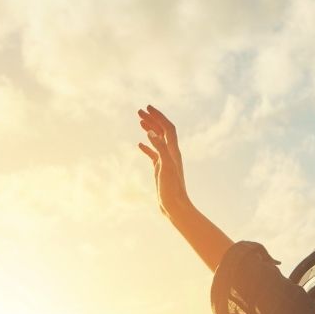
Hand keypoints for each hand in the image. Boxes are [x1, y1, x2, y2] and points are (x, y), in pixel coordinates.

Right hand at [137, 105, 190, 221]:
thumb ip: (160, 148)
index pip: (168, 128)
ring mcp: (166, 161)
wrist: (175, 205)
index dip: (159, 116)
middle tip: (139, 111)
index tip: (147, 107)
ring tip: (139, 121)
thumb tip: (151, 131)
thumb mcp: (165, 166)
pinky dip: (147, 146)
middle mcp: (171, 153)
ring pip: (158, 140)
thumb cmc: (171, 188)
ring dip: (150, 129)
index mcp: (173, 151)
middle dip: (152, 119)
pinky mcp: (161, 169)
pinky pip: (154, 154)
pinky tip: (139, 144)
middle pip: (163, 131)